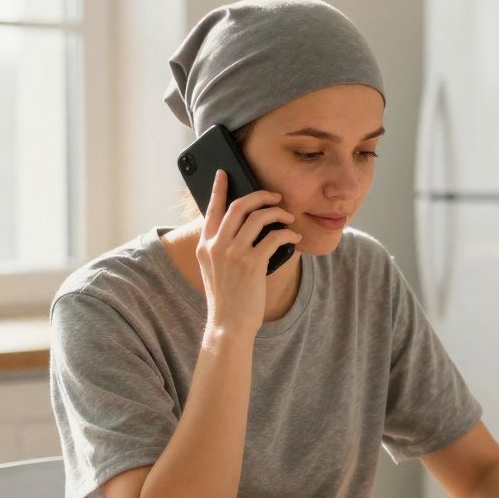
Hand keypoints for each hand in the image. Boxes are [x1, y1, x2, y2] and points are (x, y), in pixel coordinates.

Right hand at [196, 169, 302, 334]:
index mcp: (205, 246)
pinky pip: (274, 237)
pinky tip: (293, 236)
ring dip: (277, 212)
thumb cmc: (226, 299)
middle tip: (274, 196)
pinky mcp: (252, 264)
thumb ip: (221, 249)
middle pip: (239, 206)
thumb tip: (244, 228)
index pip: (210, 209)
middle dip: (260, 195)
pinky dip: (286, 233)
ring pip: (258, 217)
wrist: (228, 324)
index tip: (224, 173)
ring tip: (288, 216)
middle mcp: (216, 246)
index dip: (218, 189)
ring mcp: (233, 253)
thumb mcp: (214, 270)